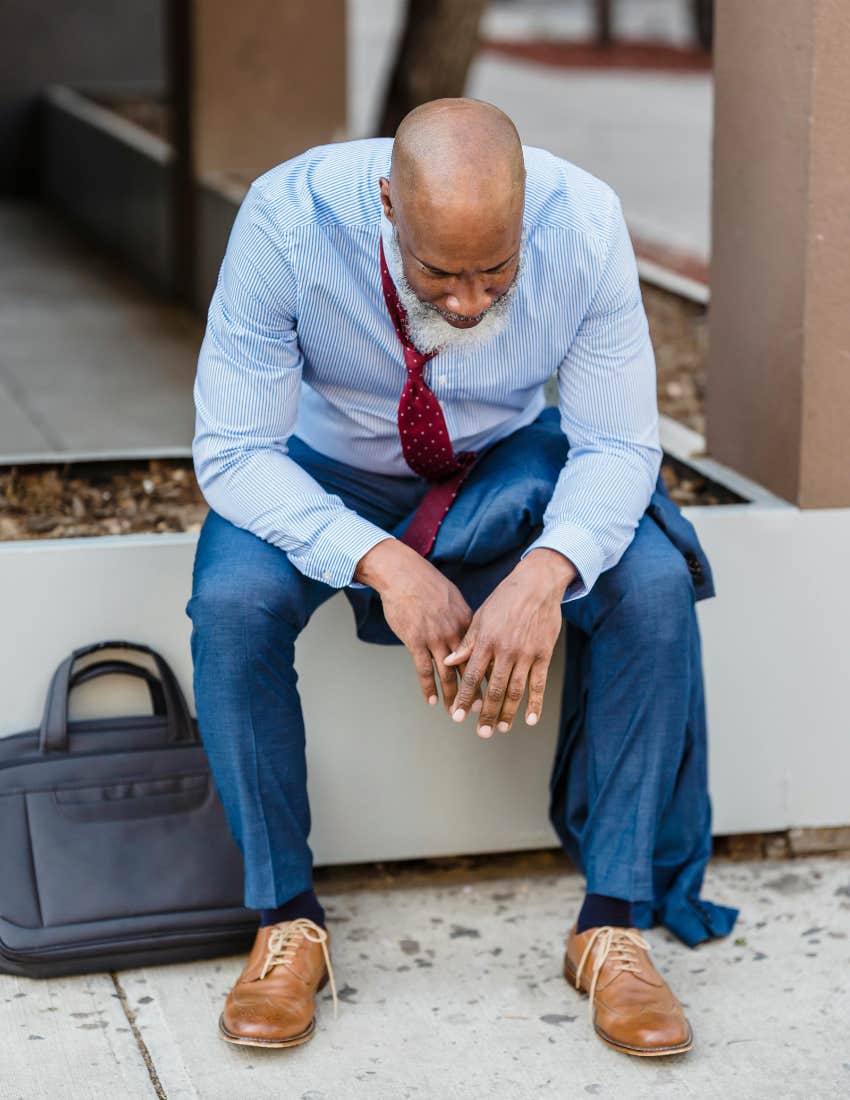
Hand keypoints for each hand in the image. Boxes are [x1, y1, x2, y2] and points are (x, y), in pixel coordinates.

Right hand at [355, 539, 476, 712]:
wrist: (404, 575)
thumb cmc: (428, 584)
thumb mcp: (454, 599)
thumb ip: (464, 620)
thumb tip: (473, 633)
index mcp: (467, 623)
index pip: (482, 654)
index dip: (490, 674)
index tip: (496, 690)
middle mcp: (454, 633)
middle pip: (469, 668)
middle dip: (475, 692)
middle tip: (481, 711)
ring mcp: (435, 638)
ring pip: (447, 674)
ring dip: (453, 696)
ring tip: (456, 712)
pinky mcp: (415, 641)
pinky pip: (424, 670)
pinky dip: (429, 688)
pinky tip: (432, 701)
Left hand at [444, 549, 575, 737]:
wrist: (536, 584)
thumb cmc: (504, 600)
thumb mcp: (480, 617)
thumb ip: (466, 642)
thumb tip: (448, 662)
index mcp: (486, 641)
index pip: (472, 676)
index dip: (464, 698)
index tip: (457, 716)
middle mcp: (505, 650)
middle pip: (494, 689)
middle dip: (486, 714)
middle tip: (481, 733)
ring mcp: (526, 654)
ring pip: (515, 690)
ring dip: (508, 713)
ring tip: (501, 728)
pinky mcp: (544, 654)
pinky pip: (539, 683)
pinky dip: (535, 703)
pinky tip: (530, 720)